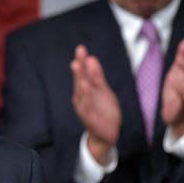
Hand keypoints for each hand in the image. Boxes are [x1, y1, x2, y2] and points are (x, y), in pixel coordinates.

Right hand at [70, 44, 120, 164]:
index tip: (81, 48)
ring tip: (79, 69)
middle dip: (79, 69)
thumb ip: (97, 75)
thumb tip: (91, 58)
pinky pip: (86, 108)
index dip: (82, 61)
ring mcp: (85, 108)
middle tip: (77, 57)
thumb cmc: (103, 110)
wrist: (106, 134)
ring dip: (79, 81)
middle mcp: (82, 97)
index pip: (83, 73)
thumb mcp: (102, 90)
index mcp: (85, 89)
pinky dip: (85, 99)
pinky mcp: (90, 118)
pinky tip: (84, 89)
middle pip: (79, 81)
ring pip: (81, 93)